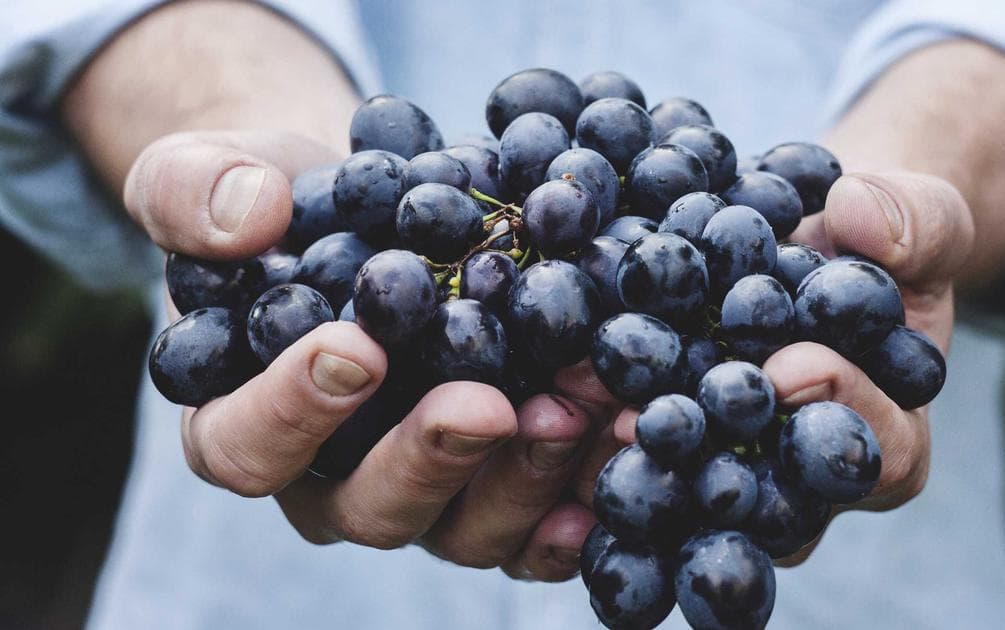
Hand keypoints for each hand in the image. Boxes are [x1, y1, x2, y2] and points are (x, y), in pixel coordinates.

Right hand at [127, 129, 599, 580]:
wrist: (369, 210)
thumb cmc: (276, 203)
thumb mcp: (208, 174)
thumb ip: (195, 191)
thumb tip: (248, 216)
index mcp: (242, 423)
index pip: (246, 447)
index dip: (294, 411)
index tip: (356, 347)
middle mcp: (333, 479)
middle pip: (371, 507)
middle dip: (433, 459)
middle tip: (488, 404)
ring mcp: (424, 492)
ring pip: (467, 527)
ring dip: (528, 475)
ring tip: (582, 406)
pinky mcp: (496, 484)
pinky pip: (538, 523)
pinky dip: (583, 497)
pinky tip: (624, 449)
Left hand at [556, 170, 974, 568]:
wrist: (815, 242)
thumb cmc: (882, 241)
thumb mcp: (921, 219)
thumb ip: (914, 222)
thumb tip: (862, 217)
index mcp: (888, 440)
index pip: (878, 453)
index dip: (840, 411)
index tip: (791, 366)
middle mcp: (804, 480)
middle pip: (767, 496)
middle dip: (710, 453)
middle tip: (653, 418)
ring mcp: (733, 470)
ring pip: (688, 488)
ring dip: (631, 451)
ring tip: (579, 403)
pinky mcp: (672, 444)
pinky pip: (635, 451)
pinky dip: (588, 422)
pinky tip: (544, 387)